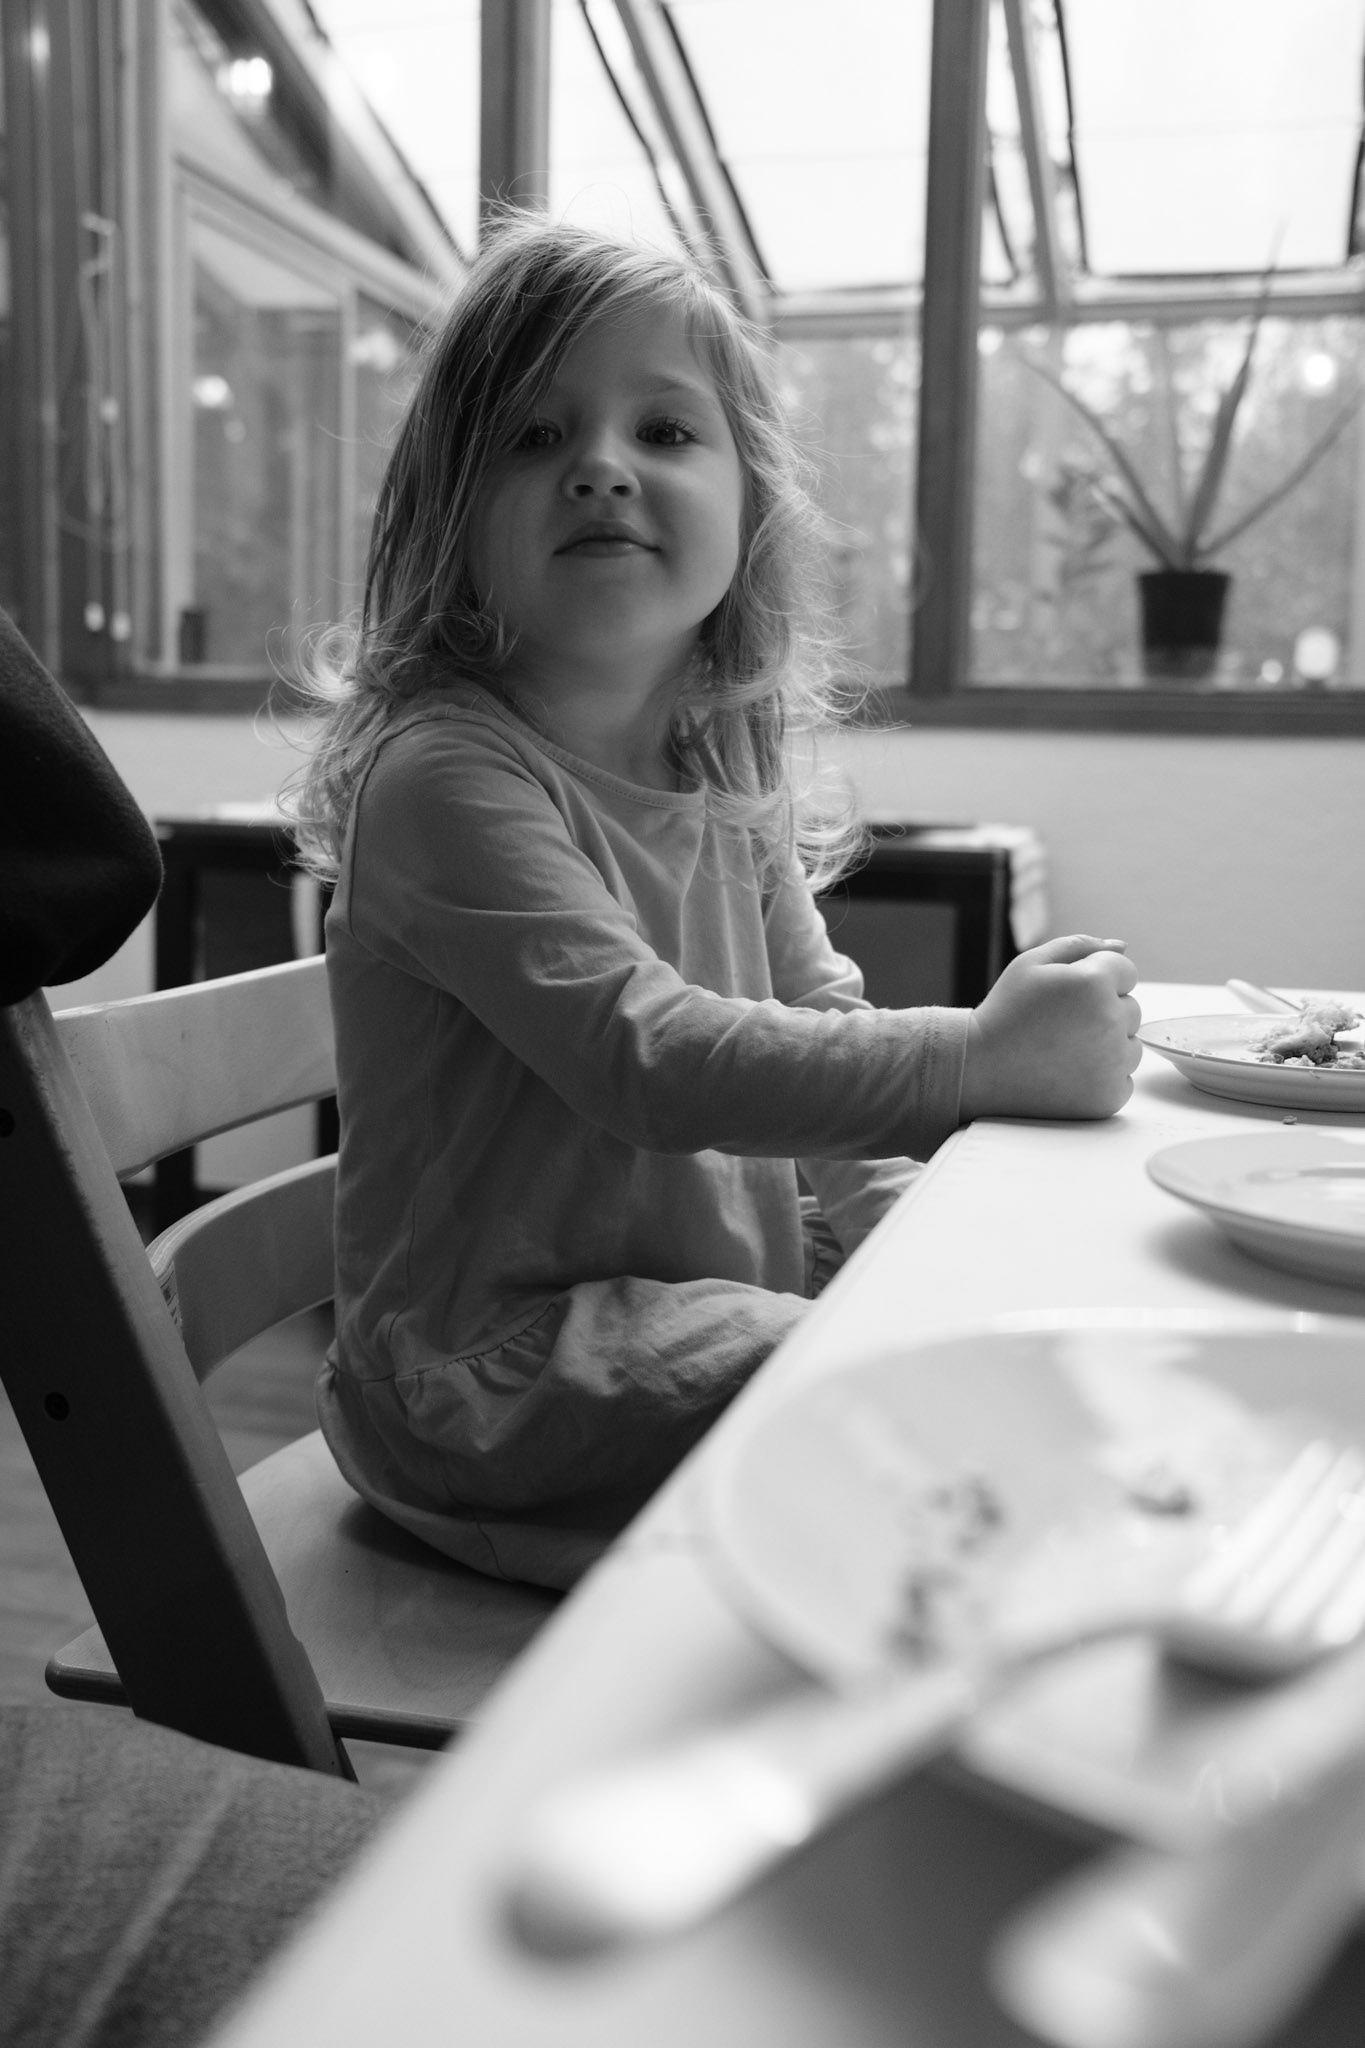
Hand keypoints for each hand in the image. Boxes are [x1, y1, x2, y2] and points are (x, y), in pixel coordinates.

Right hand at [959, 934, 1141, 1121]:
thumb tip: (1122, 947)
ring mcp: (1113, 1063)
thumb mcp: (1031, 965)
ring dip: (1108, 1046)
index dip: (1095, 980)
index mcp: (1094, 982)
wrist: (978, 1068)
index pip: (1126, 972)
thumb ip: (1079, 946)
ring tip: (1063, 1050)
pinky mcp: (1109, 1096)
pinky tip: (1068, 1074)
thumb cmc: (1005, 1012)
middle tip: (1060, 1025)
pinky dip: (1102, 1078)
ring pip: (1131, 1046)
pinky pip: (1123, 1080)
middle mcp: (1111, 1021)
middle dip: (1104, 1012)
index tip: (1067, 997)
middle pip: (1132, 1010)